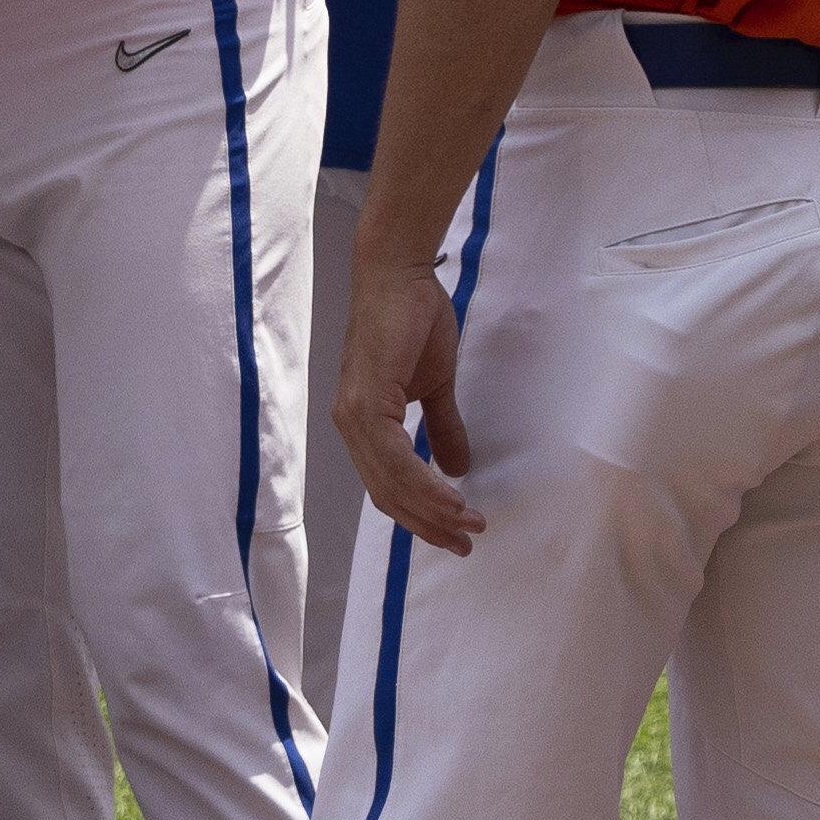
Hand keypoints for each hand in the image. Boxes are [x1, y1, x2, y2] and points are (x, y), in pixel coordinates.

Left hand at [330, 249, 479, 552]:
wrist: (399, 276)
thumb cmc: (414, 320)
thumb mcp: (435, 385)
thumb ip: (442, 427)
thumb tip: (456, 469)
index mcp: (363, 424)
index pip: (388, 486)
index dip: (421, 515)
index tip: (457, 534)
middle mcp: (351, 426)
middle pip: (388, 494)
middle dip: (429, 525)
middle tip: (466, 544)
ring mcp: (354, 416)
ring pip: (391, 482)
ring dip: (432, 510)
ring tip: (468, 524)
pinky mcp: (365, 402)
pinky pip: (394, 458)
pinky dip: (423, 483)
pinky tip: (452, 498)